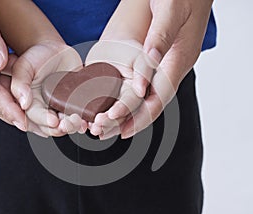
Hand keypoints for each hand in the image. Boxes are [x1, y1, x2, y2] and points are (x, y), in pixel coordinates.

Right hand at [3, 41, 86, 136]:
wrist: (56, 51)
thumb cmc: (37, 57)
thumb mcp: (24, 66)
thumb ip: (20, 82)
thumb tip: (23, 103)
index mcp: (29, 104)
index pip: (34, 117)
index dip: (44, 121)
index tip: (53, 121)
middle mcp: (44, 110)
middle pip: (50, 127)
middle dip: (60, 128)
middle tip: (68, 122)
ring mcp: (59, 109)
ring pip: (65, 126)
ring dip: (73, 126)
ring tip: (80, 121)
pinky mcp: (72, 106)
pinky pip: (78, 118)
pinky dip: (84, 122)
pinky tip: (89, 122)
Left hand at [116, 0, 213, 137]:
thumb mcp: (171, 10)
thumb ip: (162, 35)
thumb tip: (151, 60)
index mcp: (178, 60)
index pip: (160, 96)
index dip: (142, 116)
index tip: (124, 130)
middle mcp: (172, 66)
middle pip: (151, 101)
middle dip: (130, 120)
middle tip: (105, 132)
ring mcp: (165, 63)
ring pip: (146, 95)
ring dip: (127, 110)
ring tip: (105, 122)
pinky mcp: (158, 58)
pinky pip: (144, 82)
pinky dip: (129, 94)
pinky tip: (113, 99)